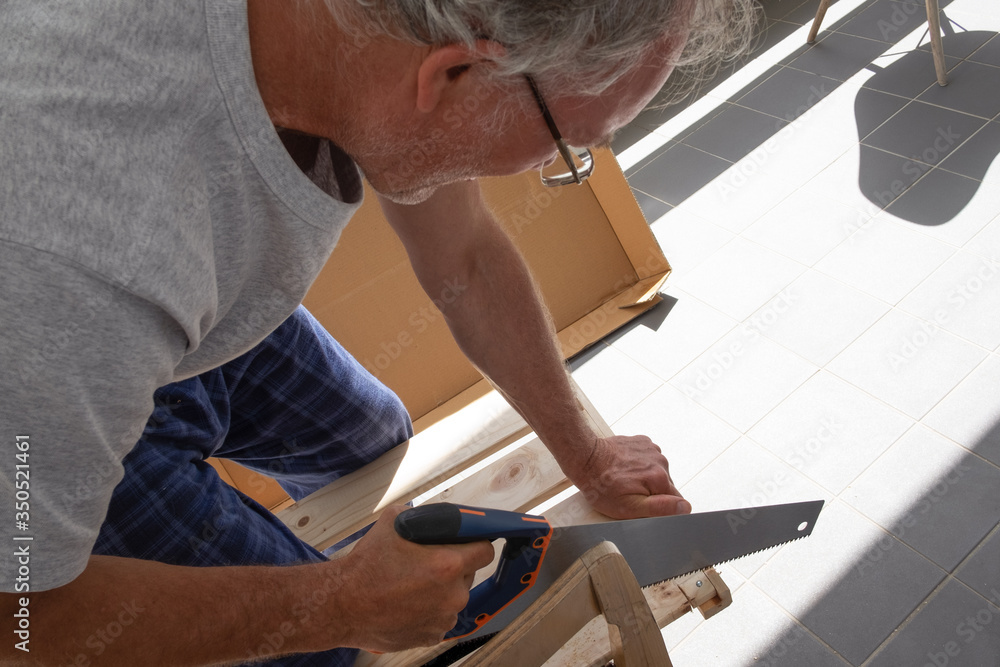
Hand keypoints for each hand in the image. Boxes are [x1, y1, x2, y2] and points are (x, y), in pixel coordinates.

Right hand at [330, 506, 495, 651]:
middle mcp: (452, 595)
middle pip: (469, 574)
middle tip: (429, 562)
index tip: (470, 543)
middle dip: (454, 566)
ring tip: (413, 584)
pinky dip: (430, 609)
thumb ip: (423, 516)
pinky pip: (440, 617)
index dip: (477, 543)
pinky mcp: (432, 636)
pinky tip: (408, 602)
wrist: (342, 604)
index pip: (485, 551)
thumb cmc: (365, 567)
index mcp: (448, 565)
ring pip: (454, 597)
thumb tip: (436, 515)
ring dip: (442, 590)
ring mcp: (443, 618)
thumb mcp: (394, 521)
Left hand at [572, 435, 690, 519]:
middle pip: (665, 486)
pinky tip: (625, 468)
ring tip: (625, 480)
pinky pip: (649, 459)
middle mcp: (660, 461)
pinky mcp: (643, 442)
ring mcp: (652, 449)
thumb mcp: (628, 507)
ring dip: (646, 478)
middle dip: (651, 493)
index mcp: (659, 478)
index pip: (675, 501)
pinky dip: (640, 465)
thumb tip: (685, 507)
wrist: (585, 457)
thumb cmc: (601, 486)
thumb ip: (660, 508)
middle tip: (629, 494)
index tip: (643, 506)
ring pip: (657, 472)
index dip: (661, 508)